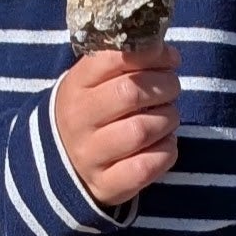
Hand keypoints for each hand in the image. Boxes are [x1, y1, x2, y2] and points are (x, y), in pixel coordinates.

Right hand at [52, 39, 179, 210]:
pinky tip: (164, 143)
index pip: (113, 58)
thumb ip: (125, 63)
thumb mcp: (95, 82)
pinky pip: (147, 166)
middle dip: (165, 85)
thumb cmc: (93, 112)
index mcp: (75, 86)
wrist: (63, 164)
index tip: (169, 57)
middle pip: (131, 92)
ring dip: (168, 119)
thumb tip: (166, 51)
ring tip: (167, 116)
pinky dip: (166, 151)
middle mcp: (78, 120)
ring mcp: (90, 155)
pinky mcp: (106, 185)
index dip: (151, 53)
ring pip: (142, 130)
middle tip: (172, 87)